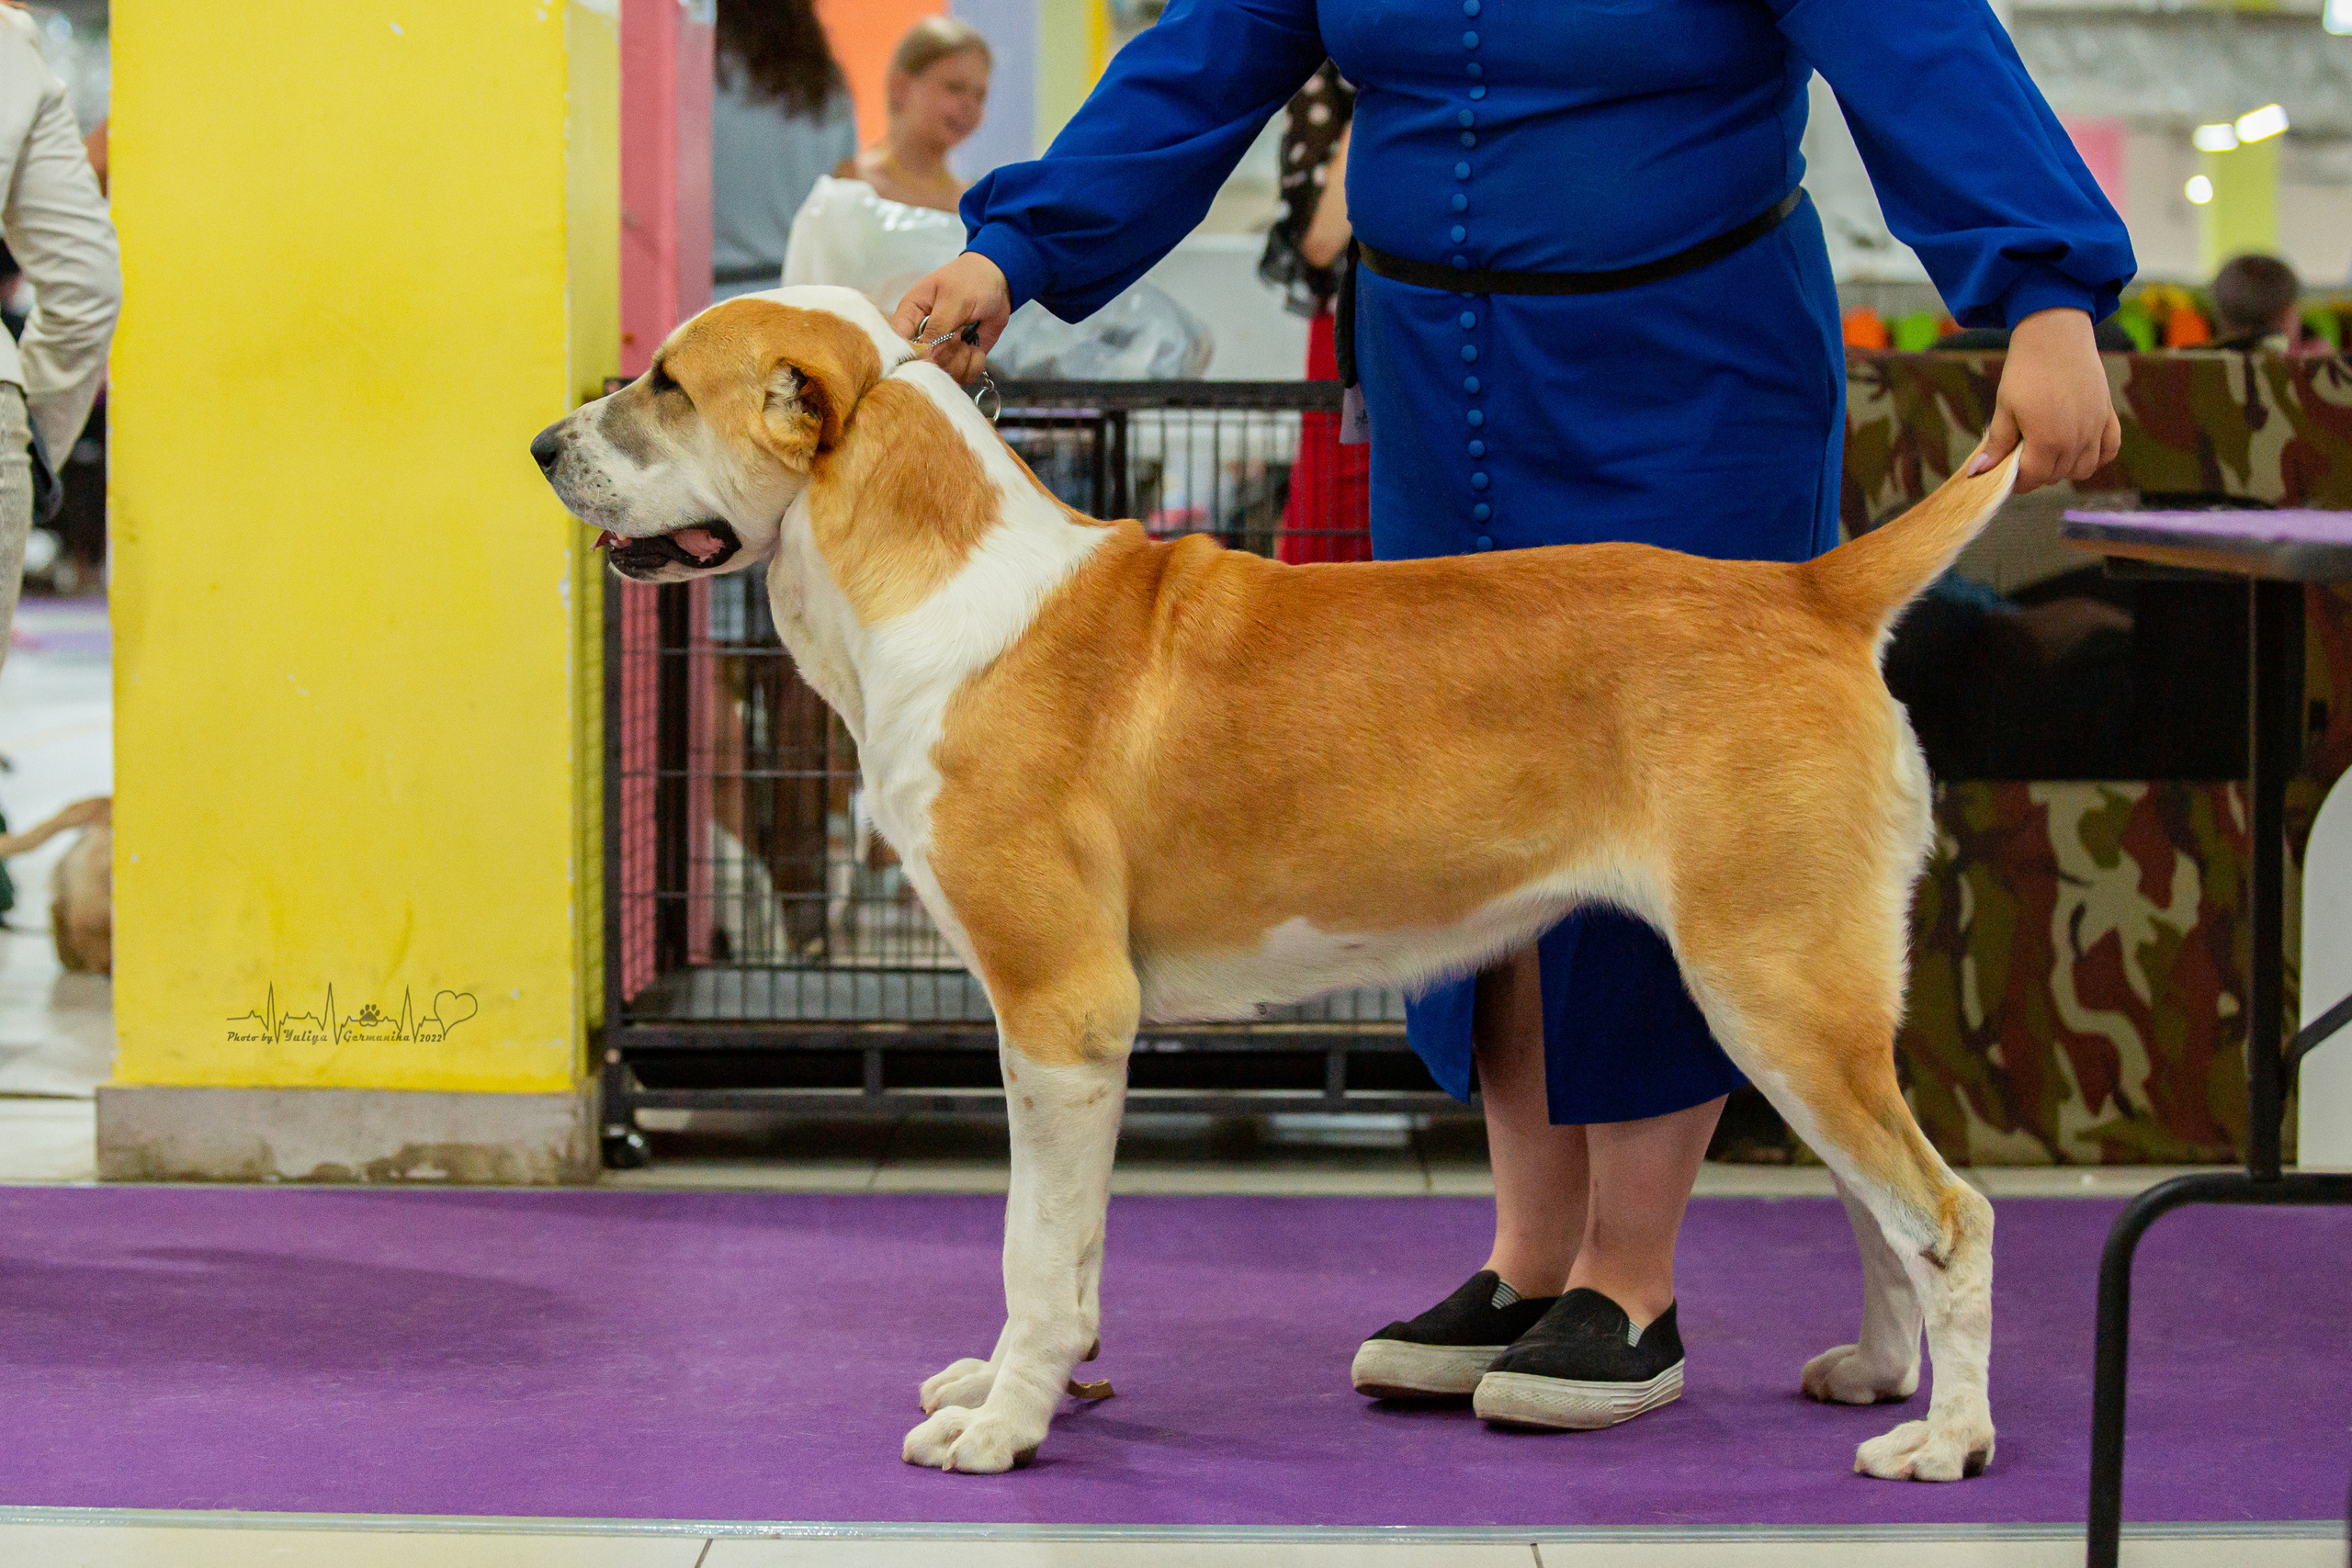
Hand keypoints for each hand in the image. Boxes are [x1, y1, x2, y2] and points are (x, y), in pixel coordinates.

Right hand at [892, 252, 1011, 383]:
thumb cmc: (969, 282)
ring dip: (963, 358)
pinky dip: (975, 363)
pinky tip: (976, 347)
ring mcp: (940, 353)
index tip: (932, 350)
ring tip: (969, 337)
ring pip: (944, 374)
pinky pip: (964, 377)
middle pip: (923, 365)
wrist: (997, 283)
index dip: (911, 354)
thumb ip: (938, 326)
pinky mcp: (958, 362)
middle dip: (947, 352)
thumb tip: (926, 355)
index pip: (897, 344)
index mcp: (909, 317)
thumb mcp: (953, 298)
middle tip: (960, 332)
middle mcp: (920, 339)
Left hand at [1970, 308, 2121, 491]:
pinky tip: (2079, 449)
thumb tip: (1977, 473)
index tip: (2007, 473)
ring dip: (2065, 468)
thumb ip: (1997, 444)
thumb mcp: (2005, 408)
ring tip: (2048, 453)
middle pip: (2057, 475)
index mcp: (2048, 441)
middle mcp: (2076, 440)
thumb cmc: (2026, 371)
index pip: (2033, 478)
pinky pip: (2110, 449)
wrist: (2056, 337)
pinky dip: (2097, 456)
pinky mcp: (2108, 415)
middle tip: (2023, 458)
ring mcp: (2096, 428)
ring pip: (2084, 469)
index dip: (2017, 481)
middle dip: (2037, 473)